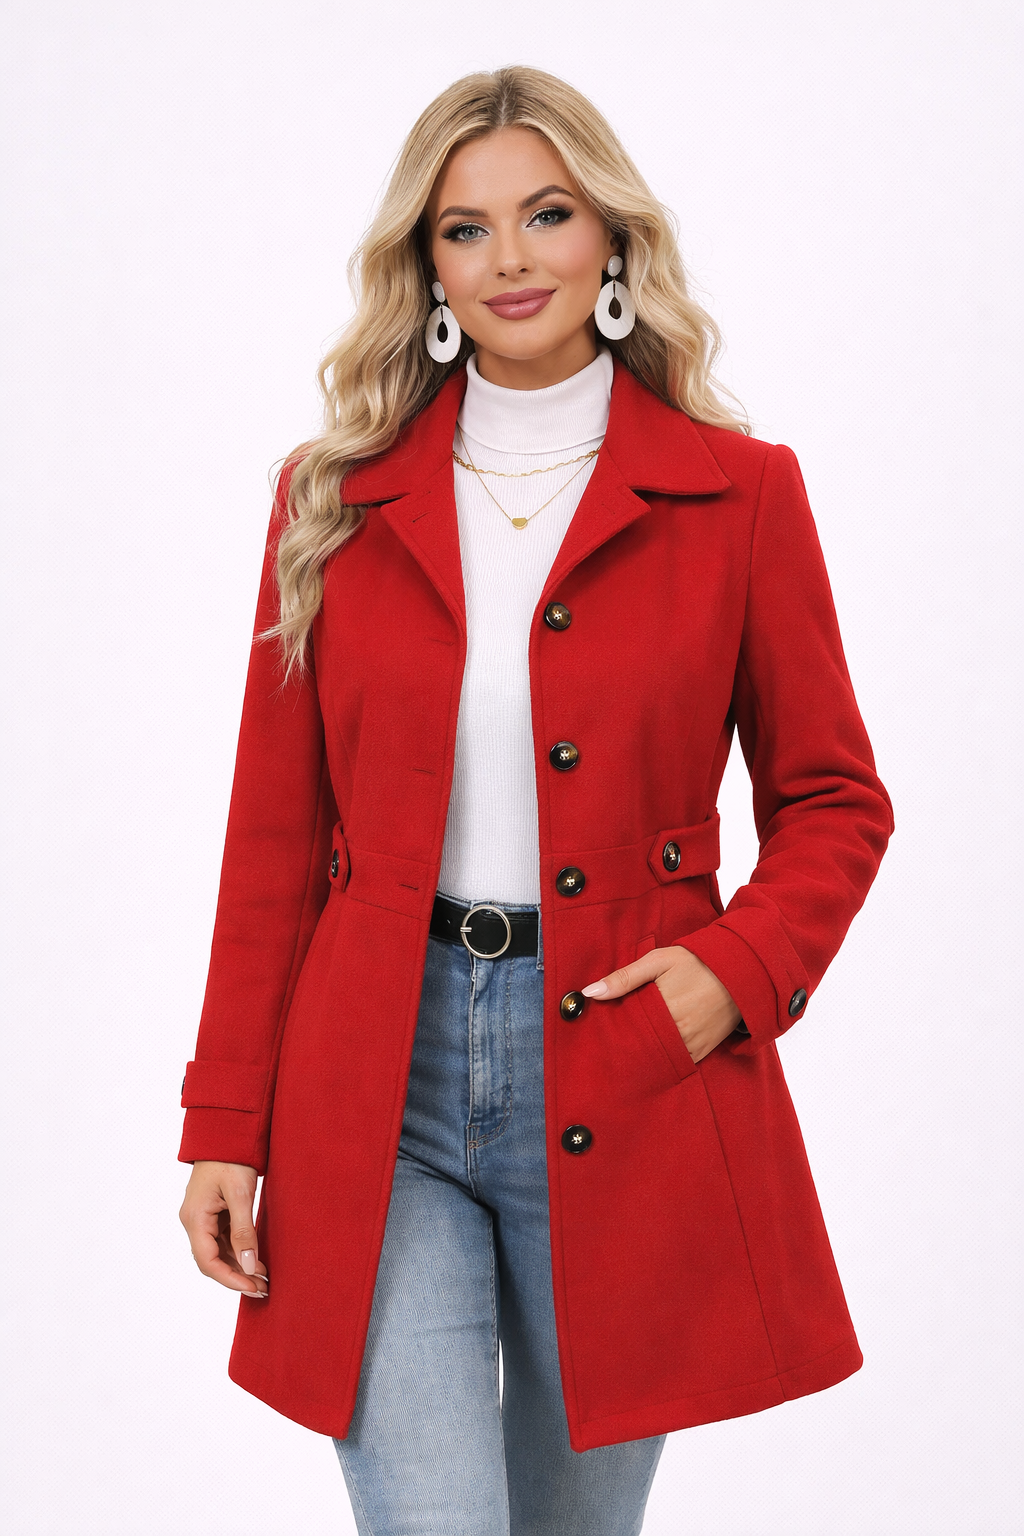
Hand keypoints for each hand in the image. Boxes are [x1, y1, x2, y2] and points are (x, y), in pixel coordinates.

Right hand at [179, 1161, 268, 1297]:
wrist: (226, 1132)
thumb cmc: (232, 1158)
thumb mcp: (241, 1194)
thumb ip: (244, 1231)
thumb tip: (250, 1266)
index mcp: (194, 1218)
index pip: (208, 1262)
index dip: (230, 1279)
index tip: (253, 1288)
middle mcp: (193, 1221)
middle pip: (211, 1261)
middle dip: (236, 1276)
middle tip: (263, 1289)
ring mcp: (200, 1217)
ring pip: (217, 1252)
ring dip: (238, 1266)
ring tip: (263, 1278)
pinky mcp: (211, 1213)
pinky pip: (221, 1240)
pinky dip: (237, 1252)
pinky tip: (255, 1259)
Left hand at [582, 945, 742, 1063]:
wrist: (741, 971)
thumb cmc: (697, 962)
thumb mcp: (659, 961)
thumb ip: (625, 978)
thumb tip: (590, 992)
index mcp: (663, 1008)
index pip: (627, 1030)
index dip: (612, 1034)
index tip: (598, 1036)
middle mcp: (678, 1030)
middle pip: (641, 1048)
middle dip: (626, 1047)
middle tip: (609, 1048)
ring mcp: (692, 1042)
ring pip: (659, 1058)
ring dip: (645, 1055)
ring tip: (628, 1053)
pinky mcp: (704, 1049)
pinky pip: (679, 1061)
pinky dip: (666, 1059)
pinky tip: (654, 1054)